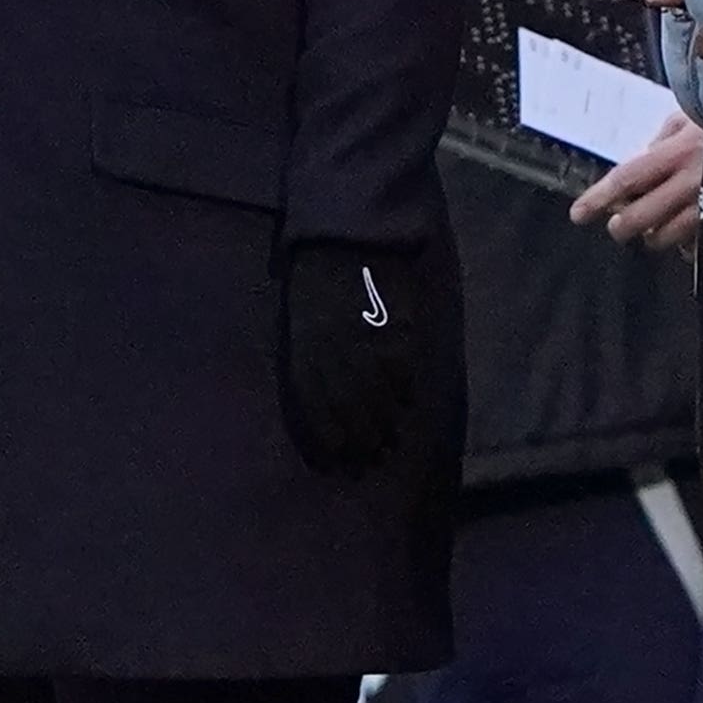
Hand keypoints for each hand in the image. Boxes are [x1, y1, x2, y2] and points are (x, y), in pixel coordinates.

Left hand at [279, 240, 423, 472]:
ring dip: (383, 423)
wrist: (345, 240)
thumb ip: (306, 359)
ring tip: (387, 445)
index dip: (327, 435)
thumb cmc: (313, 278)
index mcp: (304, 350)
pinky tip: (405, 408)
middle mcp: (336, 354)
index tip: (335, 459)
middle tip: (366, 461)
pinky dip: (403, 392)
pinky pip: (402, 370)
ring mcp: (369, 344)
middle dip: (357, 439)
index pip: (315, 405)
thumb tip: (316, 399)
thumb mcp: (297, 319)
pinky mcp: (397, 331)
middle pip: (349, 407)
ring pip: (379, 394)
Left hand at [570, 110, 702, 253]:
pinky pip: (697, 244)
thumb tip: (637, 157)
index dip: (599, 198)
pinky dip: (685, 244)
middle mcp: (690, 182)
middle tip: (617, 225)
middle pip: (639, 218)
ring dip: (653, 236)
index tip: (578, 214)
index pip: (626, 179)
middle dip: (621, 226)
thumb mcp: (689, 117)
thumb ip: (660, 138)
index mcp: (675, 153)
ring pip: (665, 237)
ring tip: (652, 229)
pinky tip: (684, 235)